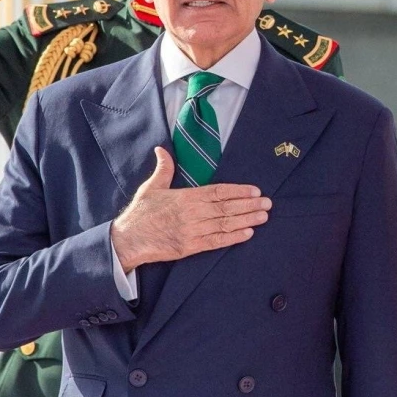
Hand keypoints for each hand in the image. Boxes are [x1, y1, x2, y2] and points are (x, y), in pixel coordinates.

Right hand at [109, 148, 270, 270]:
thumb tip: (161, 149)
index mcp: (186, 197)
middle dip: (250, 205)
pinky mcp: (191, 247)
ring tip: (264, 216)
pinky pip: (217, 241)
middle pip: (227, 207)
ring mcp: (193, 230)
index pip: (218, 191)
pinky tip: (248, 234)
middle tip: (268, 203)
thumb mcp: (151, 187)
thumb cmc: (140, 213)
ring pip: (225, 224)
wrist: (128, 240)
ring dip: (247, 220)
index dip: (238, 191)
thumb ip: (163, 168)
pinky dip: (234, 238)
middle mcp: (193, 213)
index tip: (255, 190)